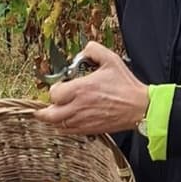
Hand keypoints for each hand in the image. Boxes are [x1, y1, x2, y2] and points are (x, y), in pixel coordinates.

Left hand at [33, 40, 148, 134]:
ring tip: (51, 115)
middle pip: (50, 115)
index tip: (60, 86)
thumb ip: (93, 50)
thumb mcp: (111, 59)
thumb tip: (84, 49)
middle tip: (40, 109)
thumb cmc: (125, 84)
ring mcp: (83, 120)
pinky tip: (65, 122)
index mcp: (81, 89)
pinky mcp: (90, 130)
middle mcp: (79, 107)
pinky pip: (70, 132)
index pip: (54, 94)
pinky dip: (64, 128)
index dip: (54, 90)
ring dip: (53, 120)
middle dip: (42, 112)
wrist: (140, 107)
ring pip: (58, 125)